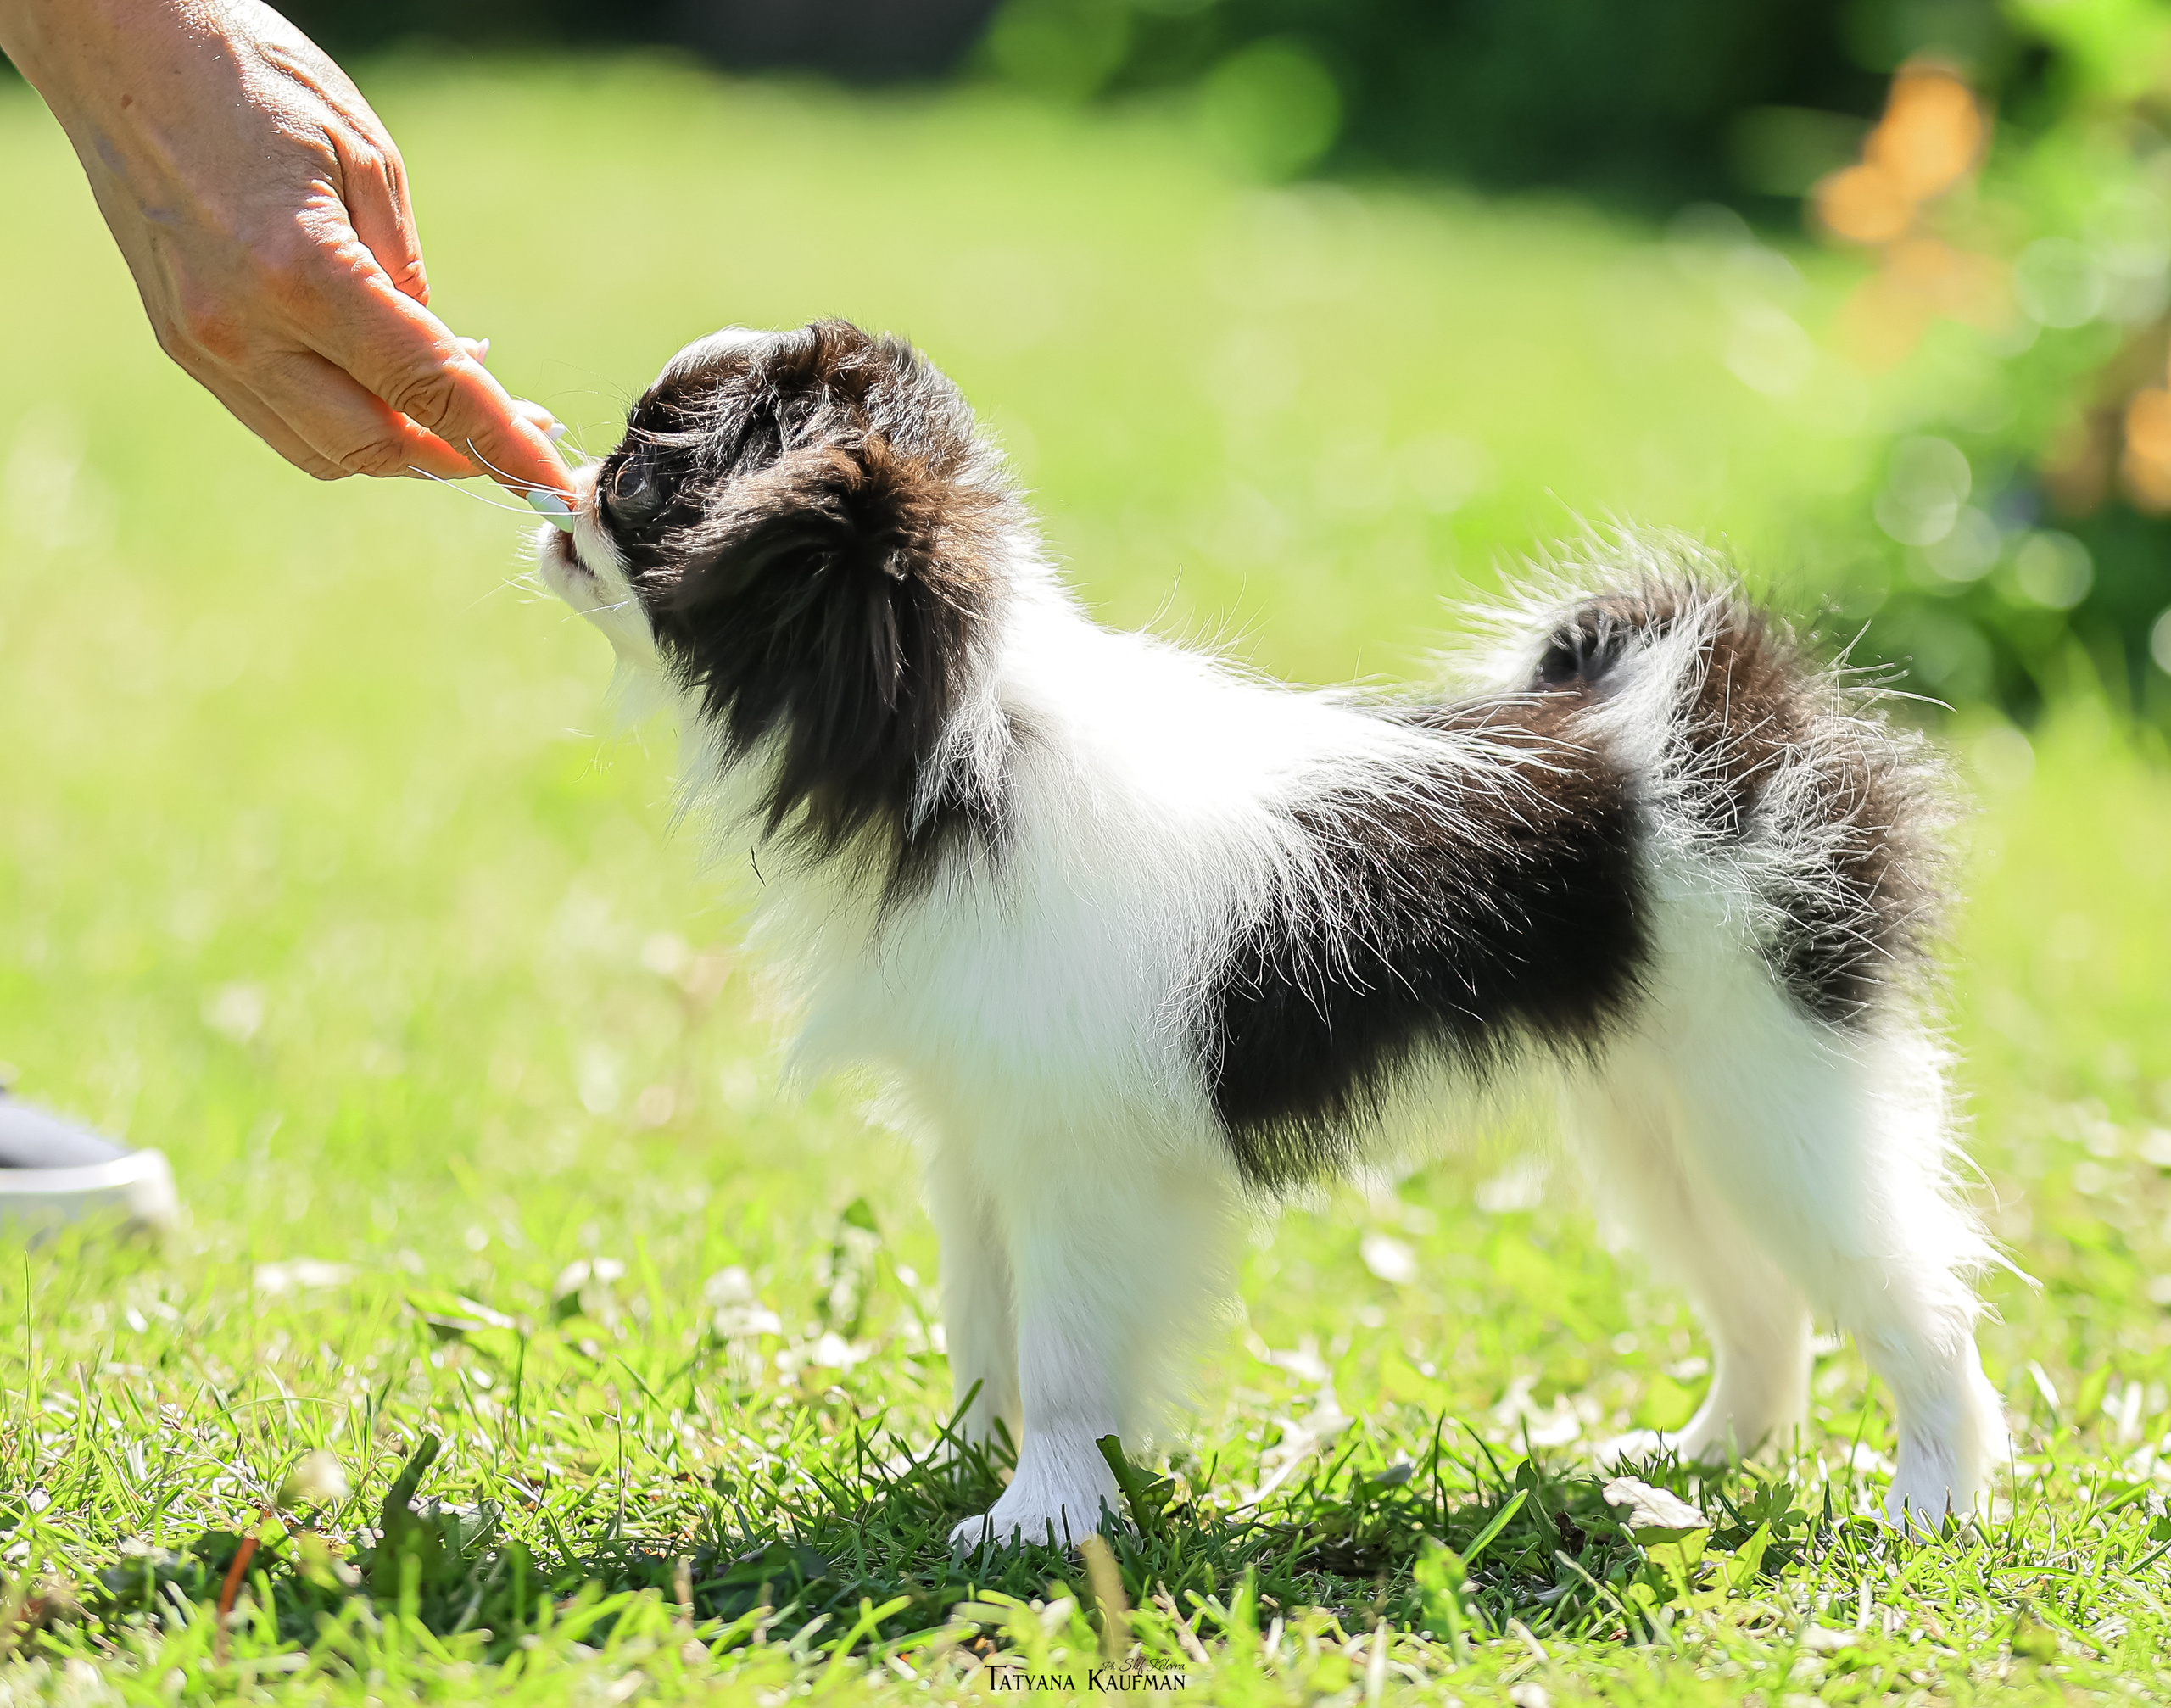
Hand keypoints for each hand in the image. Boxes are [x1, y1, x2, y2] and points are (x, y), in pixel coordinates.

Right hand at [0, 0, 570, 496]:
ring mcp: (203, 345)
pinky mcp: (182, 345)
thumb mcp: (368, 162)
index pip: (427, 391)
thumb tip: (448, 367)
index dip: (502, 447)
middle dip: (456, 456)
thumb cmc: (256, 79)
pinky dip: (343, 424)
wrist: (118, 45)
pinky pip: (280, 422)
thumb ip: (408, 280)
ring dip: (400, 448)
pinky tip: (383, 388)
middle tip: (516, 438)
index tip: (555, 486)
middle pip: (376, 447)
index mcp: (299, 273)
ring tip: (454, 412)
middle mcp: (242, 328)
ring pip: (326, 451)